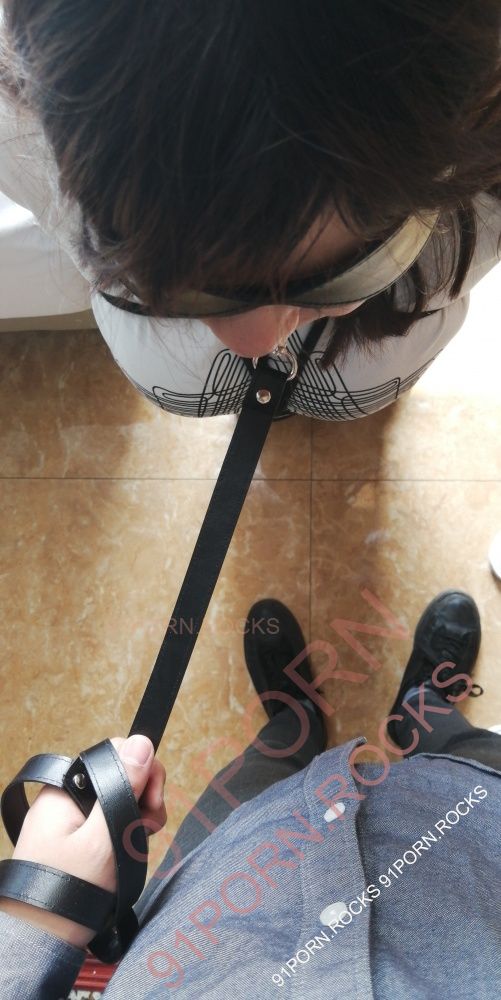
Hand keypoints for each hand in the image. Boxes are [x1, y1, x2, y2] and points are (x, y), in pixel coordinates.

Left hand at [0, 735, 165, 948]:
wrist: (41, 938)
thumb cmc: (68, 889)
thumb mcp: (103, 836)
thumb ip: (122, 788)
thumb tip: (141, 741)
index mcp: (66, 787)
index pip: (115, 755)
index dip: (142, 772)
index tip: (152, 804)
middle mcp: (66, 795)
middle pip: (119, 775)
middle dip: (143, 798)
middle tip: (148, 829)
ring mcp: (70, 816)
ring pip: (118, 799)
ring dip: (136, 818)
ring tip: (137, 844)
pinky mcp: (76, 836)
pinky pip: (109, 819)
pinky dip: (125, 832)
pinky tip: (128, 851)